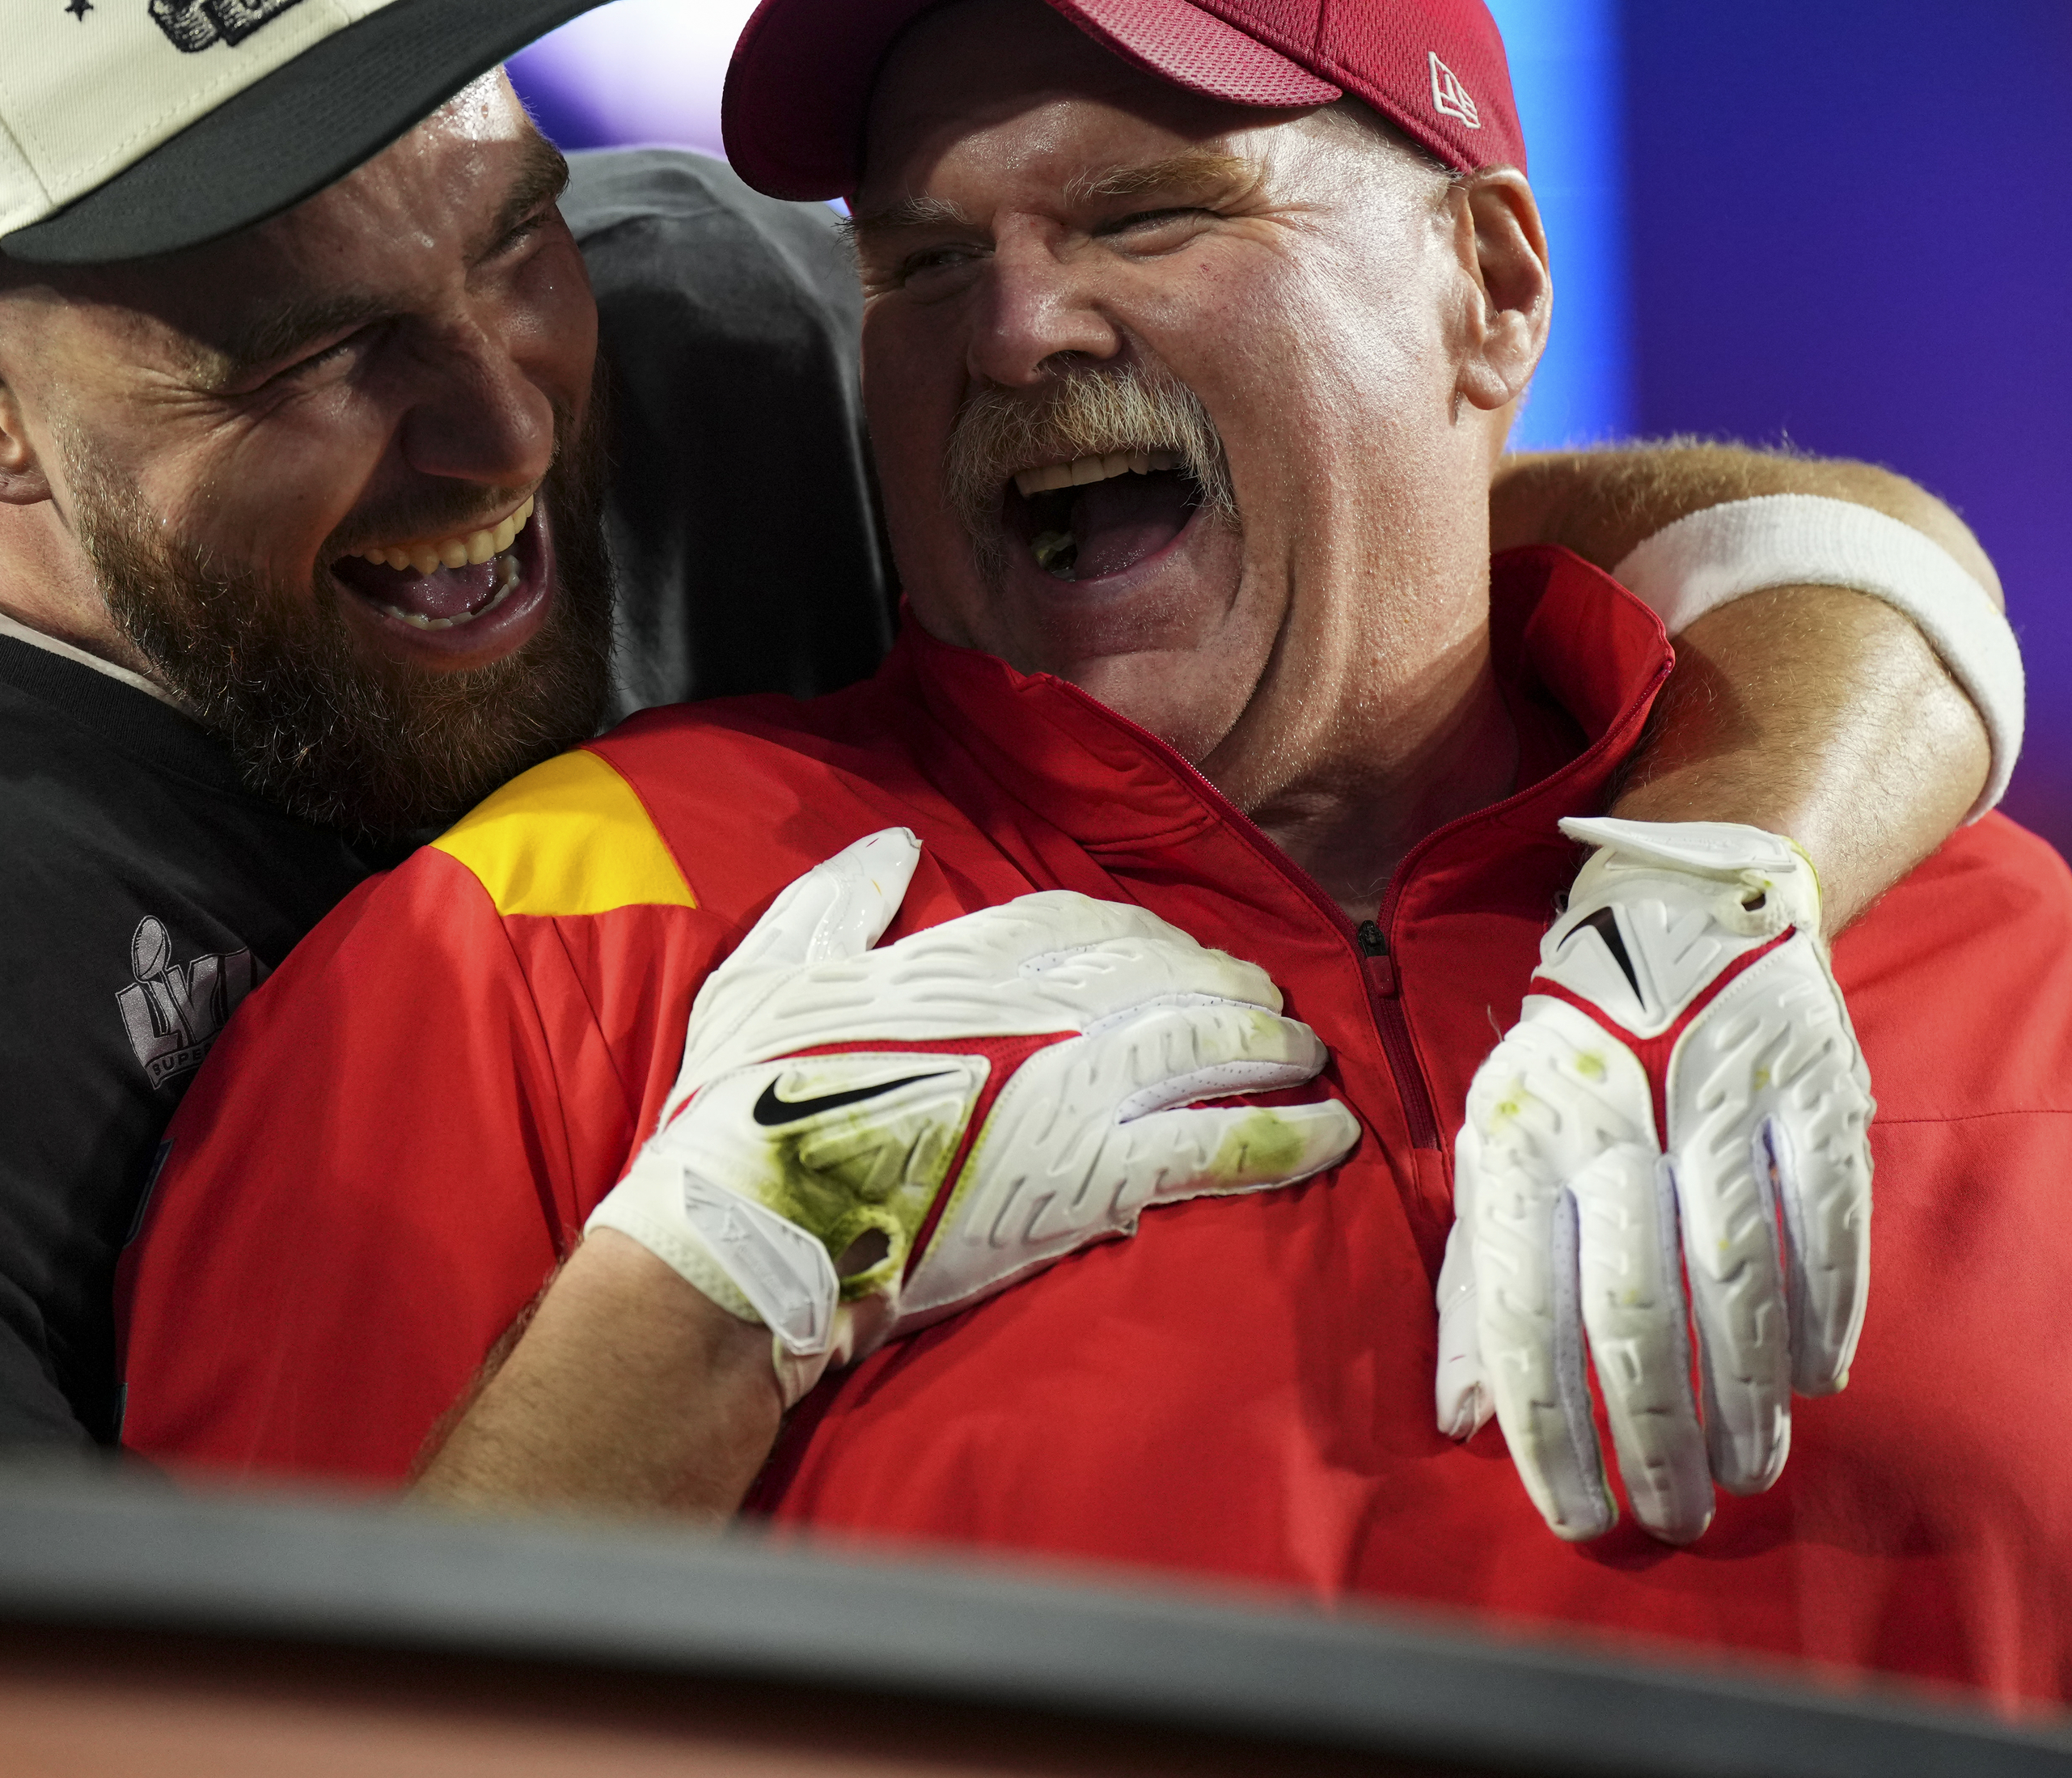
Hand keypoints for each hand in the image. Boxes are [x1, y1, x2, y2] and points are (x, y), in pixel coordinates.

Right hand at [583, 830, 1359, 1400]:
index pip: (1083, 923)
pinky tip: (1328, 1136)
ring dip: (1271, 1049)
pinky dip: (1285, 1138)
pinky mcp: (1095, 1180)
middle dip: (1226, 984)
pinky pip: (1219, 1147)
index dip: (1141, 936)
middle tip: (1265, 1003)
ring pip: (1209, 1047)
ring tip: (1308, 1058)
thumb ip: (836, 900)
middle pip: (1167, 975)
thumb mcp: (769, 969)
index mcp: (966, 955)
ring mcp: (1075, 1092)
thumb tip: (890, 846)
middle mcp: (1039, 1009)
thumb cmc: (743, 1105)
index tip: (1168, 952)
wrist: (756, 1225)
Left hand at [1437, 817, 1874, 1542]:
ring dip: (1743, 1398)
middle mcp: (1610, 1126)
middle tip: (1672, 1518)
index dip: (1550, 1427)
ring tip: (1746, 1472)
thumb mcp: (1496, 1152)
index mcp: (1517, 1143)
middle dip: (1653, 1438)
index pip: (1520, 1309)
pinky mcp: (1809, 1092)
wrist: (1680, 919)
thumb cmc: (1571, 1069)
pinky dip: (1822, 1312)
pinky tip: (1812, 1381)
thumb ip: (1475, 1285)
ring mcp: (1715, 1104)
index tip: (1577, 1515)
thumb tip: (1461, 1416)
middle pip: (1631, 1311)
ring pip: (1734, 1280)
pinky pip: (1824, 1222)